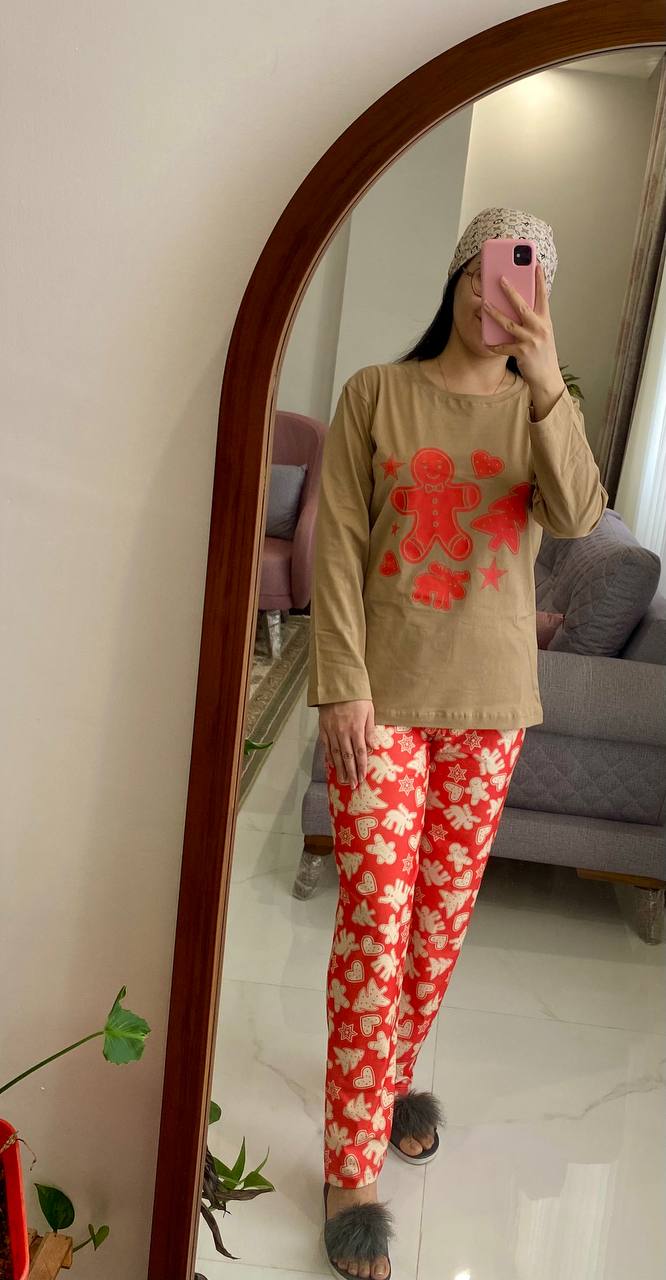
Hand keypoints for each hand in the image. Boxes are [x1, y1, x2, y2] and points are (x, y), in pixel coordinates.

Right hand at [318, 700, 377, 788]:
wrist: (336, 685)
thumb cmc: (357, 697)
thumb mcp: (369, 711)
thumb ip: (370, 729)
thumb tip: (373, 746)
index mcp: (356, 728)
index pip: (360, 752)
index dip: (362, 766)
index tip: (363, 778)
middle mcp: (343, 732)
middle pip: (347, 757)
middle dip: (351, 773)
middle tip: (353, 786)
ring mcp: (331, 731)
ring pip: (336, 754)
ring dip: (340, 769)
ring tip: (343, 780)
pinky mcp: (323, 728)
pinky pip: (326, 746)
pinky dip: (328, 757)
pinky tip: (331, 765)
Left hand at [482, 261, 564, 394]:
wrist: (547, 377)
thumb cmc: (542, 354)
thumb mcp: (542, 334)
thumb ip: (533, 320)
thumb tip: (517, 306)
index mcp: (546, 321)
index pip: (543, 297)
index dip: (539, 281)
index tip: (536, 265)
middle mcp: (540, 328)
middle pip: (522, 306)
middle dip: (510, 291)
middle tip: (500, 279)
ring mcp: (531, 340)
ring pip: (509, 324)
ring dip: (495, 313)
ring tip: (484, 304)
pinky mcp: (523, 353)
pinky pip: (504, 346)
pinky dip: (494, 344)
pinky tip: (486, 340)